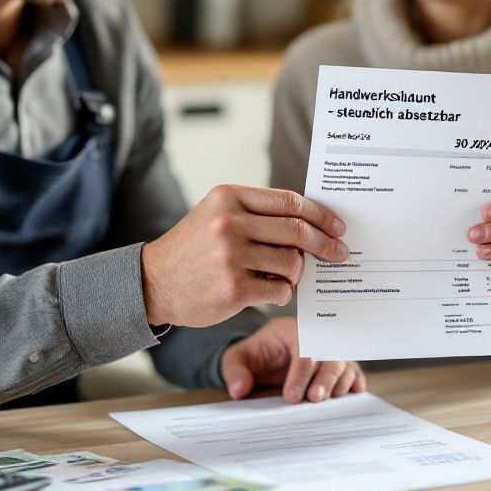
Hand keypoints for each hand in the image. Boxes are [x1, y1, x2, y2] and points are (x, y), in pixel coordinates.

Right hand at [141, 185, 347, 327]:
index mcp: (229, 197)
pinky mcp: (234, 288)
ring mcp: (232, 256)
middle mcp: (230, 222)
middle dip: (324, 244)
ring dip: (298, 272)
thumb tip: (310, 223)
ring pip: (292, 263)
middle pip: (297, 230)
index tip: (336, 226)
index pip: (289, 201)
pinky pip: (280, 290)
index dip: (319, 215)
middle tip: (339, 253)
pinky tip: (272, 290)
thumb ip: (256, 213)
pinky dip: (283, 292)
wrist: (152, 282)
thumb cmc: (192, 249)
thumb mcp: (216, 214)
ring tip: (287, 276)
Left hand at [219, 317, 366, 402]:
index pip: (303, 349)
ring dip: (340, 383)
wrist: (266, 354)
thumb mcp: (237, 358)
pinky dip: (354, 383)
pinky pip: (354, 372)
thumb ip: (235, 371)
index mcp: (293, 331)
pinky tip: (351, 394)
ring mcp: (330, 352)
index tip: (290, 396)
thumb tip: (239, 389)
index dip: (299, 373)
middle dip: (324, 379)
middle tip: (314, 400)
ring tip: (330, 402)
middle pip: (329, 356)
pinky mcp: (339, 366)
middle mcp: (316, 339)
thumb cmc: (255, 354)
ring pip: (344, 364)